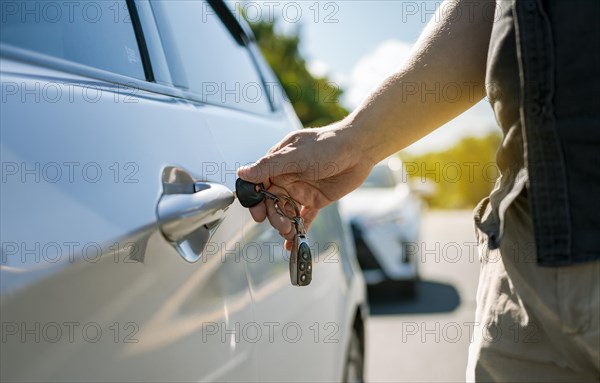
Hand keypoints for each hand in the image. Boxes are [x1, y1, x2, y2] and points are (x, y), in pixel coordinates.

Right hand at [237, 123, 375, 248]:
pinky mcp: (316, 200)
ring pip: (286, 212)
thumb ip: (268, 167)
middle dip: (274, 216)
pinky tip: (293, 243)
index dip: (256, 201)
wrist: (358, 149)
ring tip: (289, 233)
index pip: (258, 185)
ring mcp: (301, 189)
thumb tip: (243, 173)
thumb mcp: (294, 156)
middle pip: (271, 202)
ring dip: (285, 224)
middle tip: (281, 226)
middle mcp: (287, 177)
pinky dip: (298, 229)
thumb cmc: (327, 145)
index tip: (258, 214)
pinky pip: (304, 217)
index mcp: (278, 164)